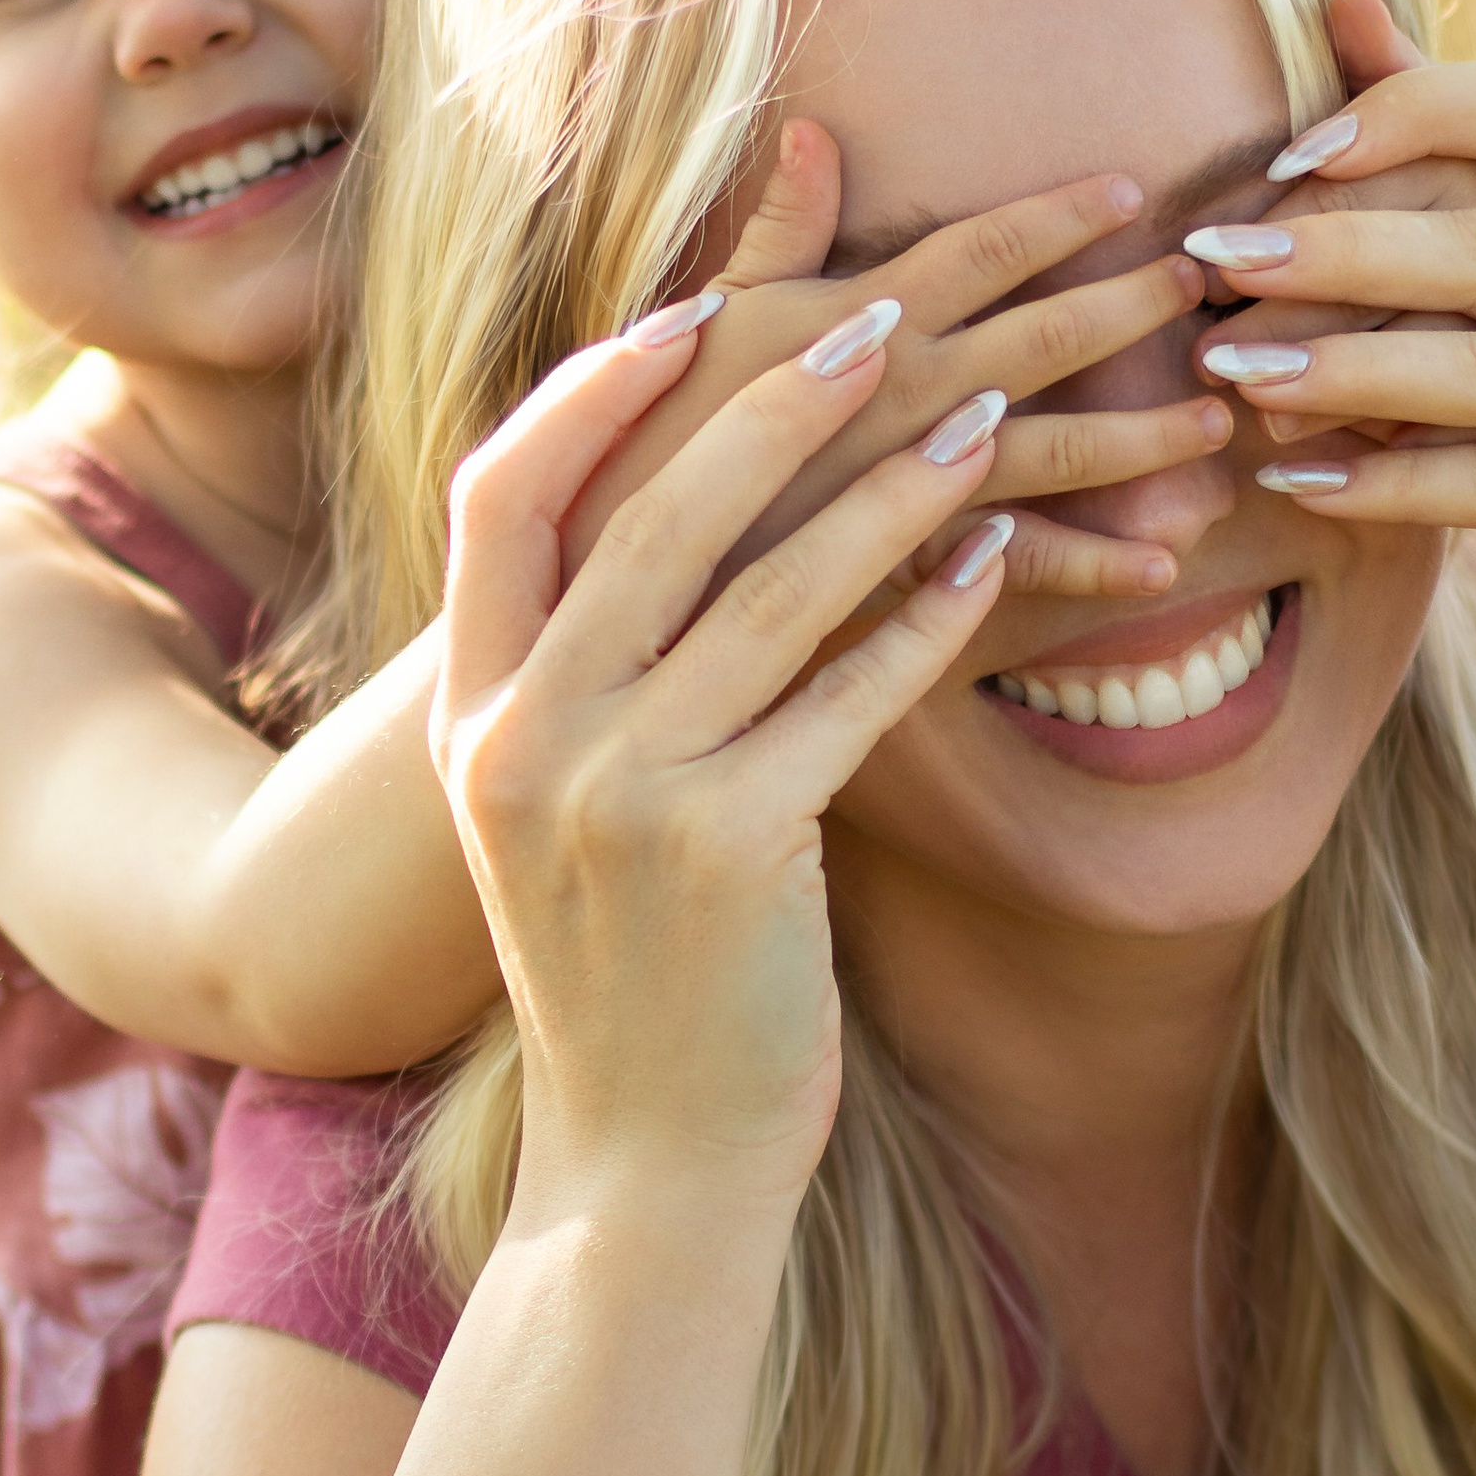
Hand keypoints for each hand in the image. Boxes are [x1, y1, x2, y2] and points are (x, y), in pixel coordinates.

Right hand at [434, 295, 1022, 1210]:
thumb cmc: (633, 980)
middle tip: (883, 319)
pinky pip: (851, 694)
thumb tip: (665, 516)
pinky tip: (1003, 560)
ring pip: (773, 588)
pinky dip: (931, 617)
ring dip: (893, 490)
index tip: (697, 308)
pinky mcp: (731, 852)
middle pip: (650, 510)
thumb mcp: (565, 813)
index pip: (500, 491)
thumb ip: (593, 668)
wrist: (644, 1167)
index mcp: (472, 714)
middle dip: (777, 400)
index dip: (595, 388)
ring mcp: (620, 795)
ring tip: (992, 420)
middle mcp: (526, 739)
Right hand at [563, 123, 1232, 604]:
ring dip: (1143, 436)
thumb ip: (770, 238)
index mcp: (845, 319)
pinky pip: (1017, 571)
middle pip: (1040, 335)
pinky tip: (1166, 563)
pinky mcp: (899, 573)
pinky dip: (1095, 565)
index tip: (1132, 187)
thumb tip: (812, 133)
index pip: (973, 248)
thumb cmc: (628, 440)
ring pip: (1052, 450)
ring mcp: (900, 485)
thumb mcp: (694, 324)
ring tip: (1219, 423)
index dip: (1056, 216)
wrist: (592, 578)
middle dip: (1134, 304)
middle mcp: (888, 394)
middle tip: (1219, 279)